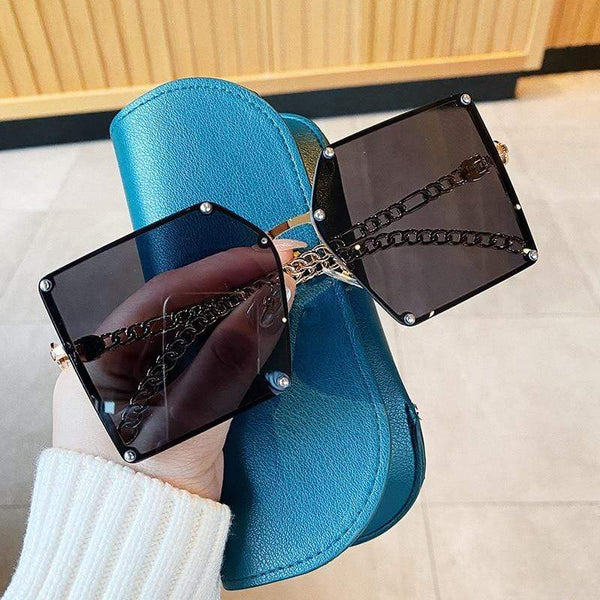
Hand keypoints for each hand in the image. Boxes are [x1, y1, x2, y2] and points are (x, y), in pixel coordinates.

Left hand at [53, 239, 301, 500]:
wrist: (146, 538)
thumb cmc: (147, 483)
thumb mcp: (186, 416)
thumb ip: (229, 358)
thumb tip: (272, 298)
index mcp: (104, 352)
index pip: (166, 292)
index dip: (222, 269)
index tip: (268, 256)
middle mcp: (123, 353)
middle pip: (184, 302)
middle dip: (235, 282)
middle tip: (282, 263)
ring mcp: (148, 370)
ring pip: (199, 322)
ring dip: (239, 304)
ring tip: (279, 283)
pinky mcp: (174, 388)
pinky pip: (208, 347)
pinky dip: (237, 334)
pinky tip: (263, 318)